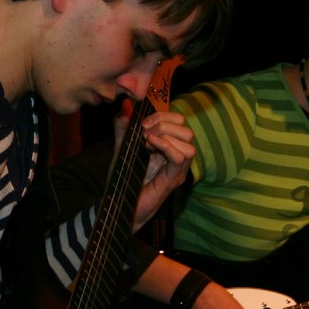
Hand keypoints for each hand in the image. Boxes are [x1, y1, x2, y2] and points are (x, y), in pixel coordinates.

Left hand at [111, 102, 195, 232]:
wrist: (119, 205)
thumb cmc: (123, 179)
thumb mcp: (121, 147)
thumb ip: (123, 127)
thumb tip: (126, 104)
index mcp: (168, 146)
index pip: (179, 121)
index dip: (163, 115)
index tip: (142, 124)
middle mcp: (177, 156)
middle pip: (186, 129)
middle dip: (163, 124)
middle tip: (144, 134)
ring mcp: (177, 169)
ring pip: (189, 142)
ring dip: (166, 135)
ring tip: (147, 142)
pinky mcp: (173, 179)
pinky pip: (181, 157)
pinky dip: (167, 146)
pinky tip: (150, 144)